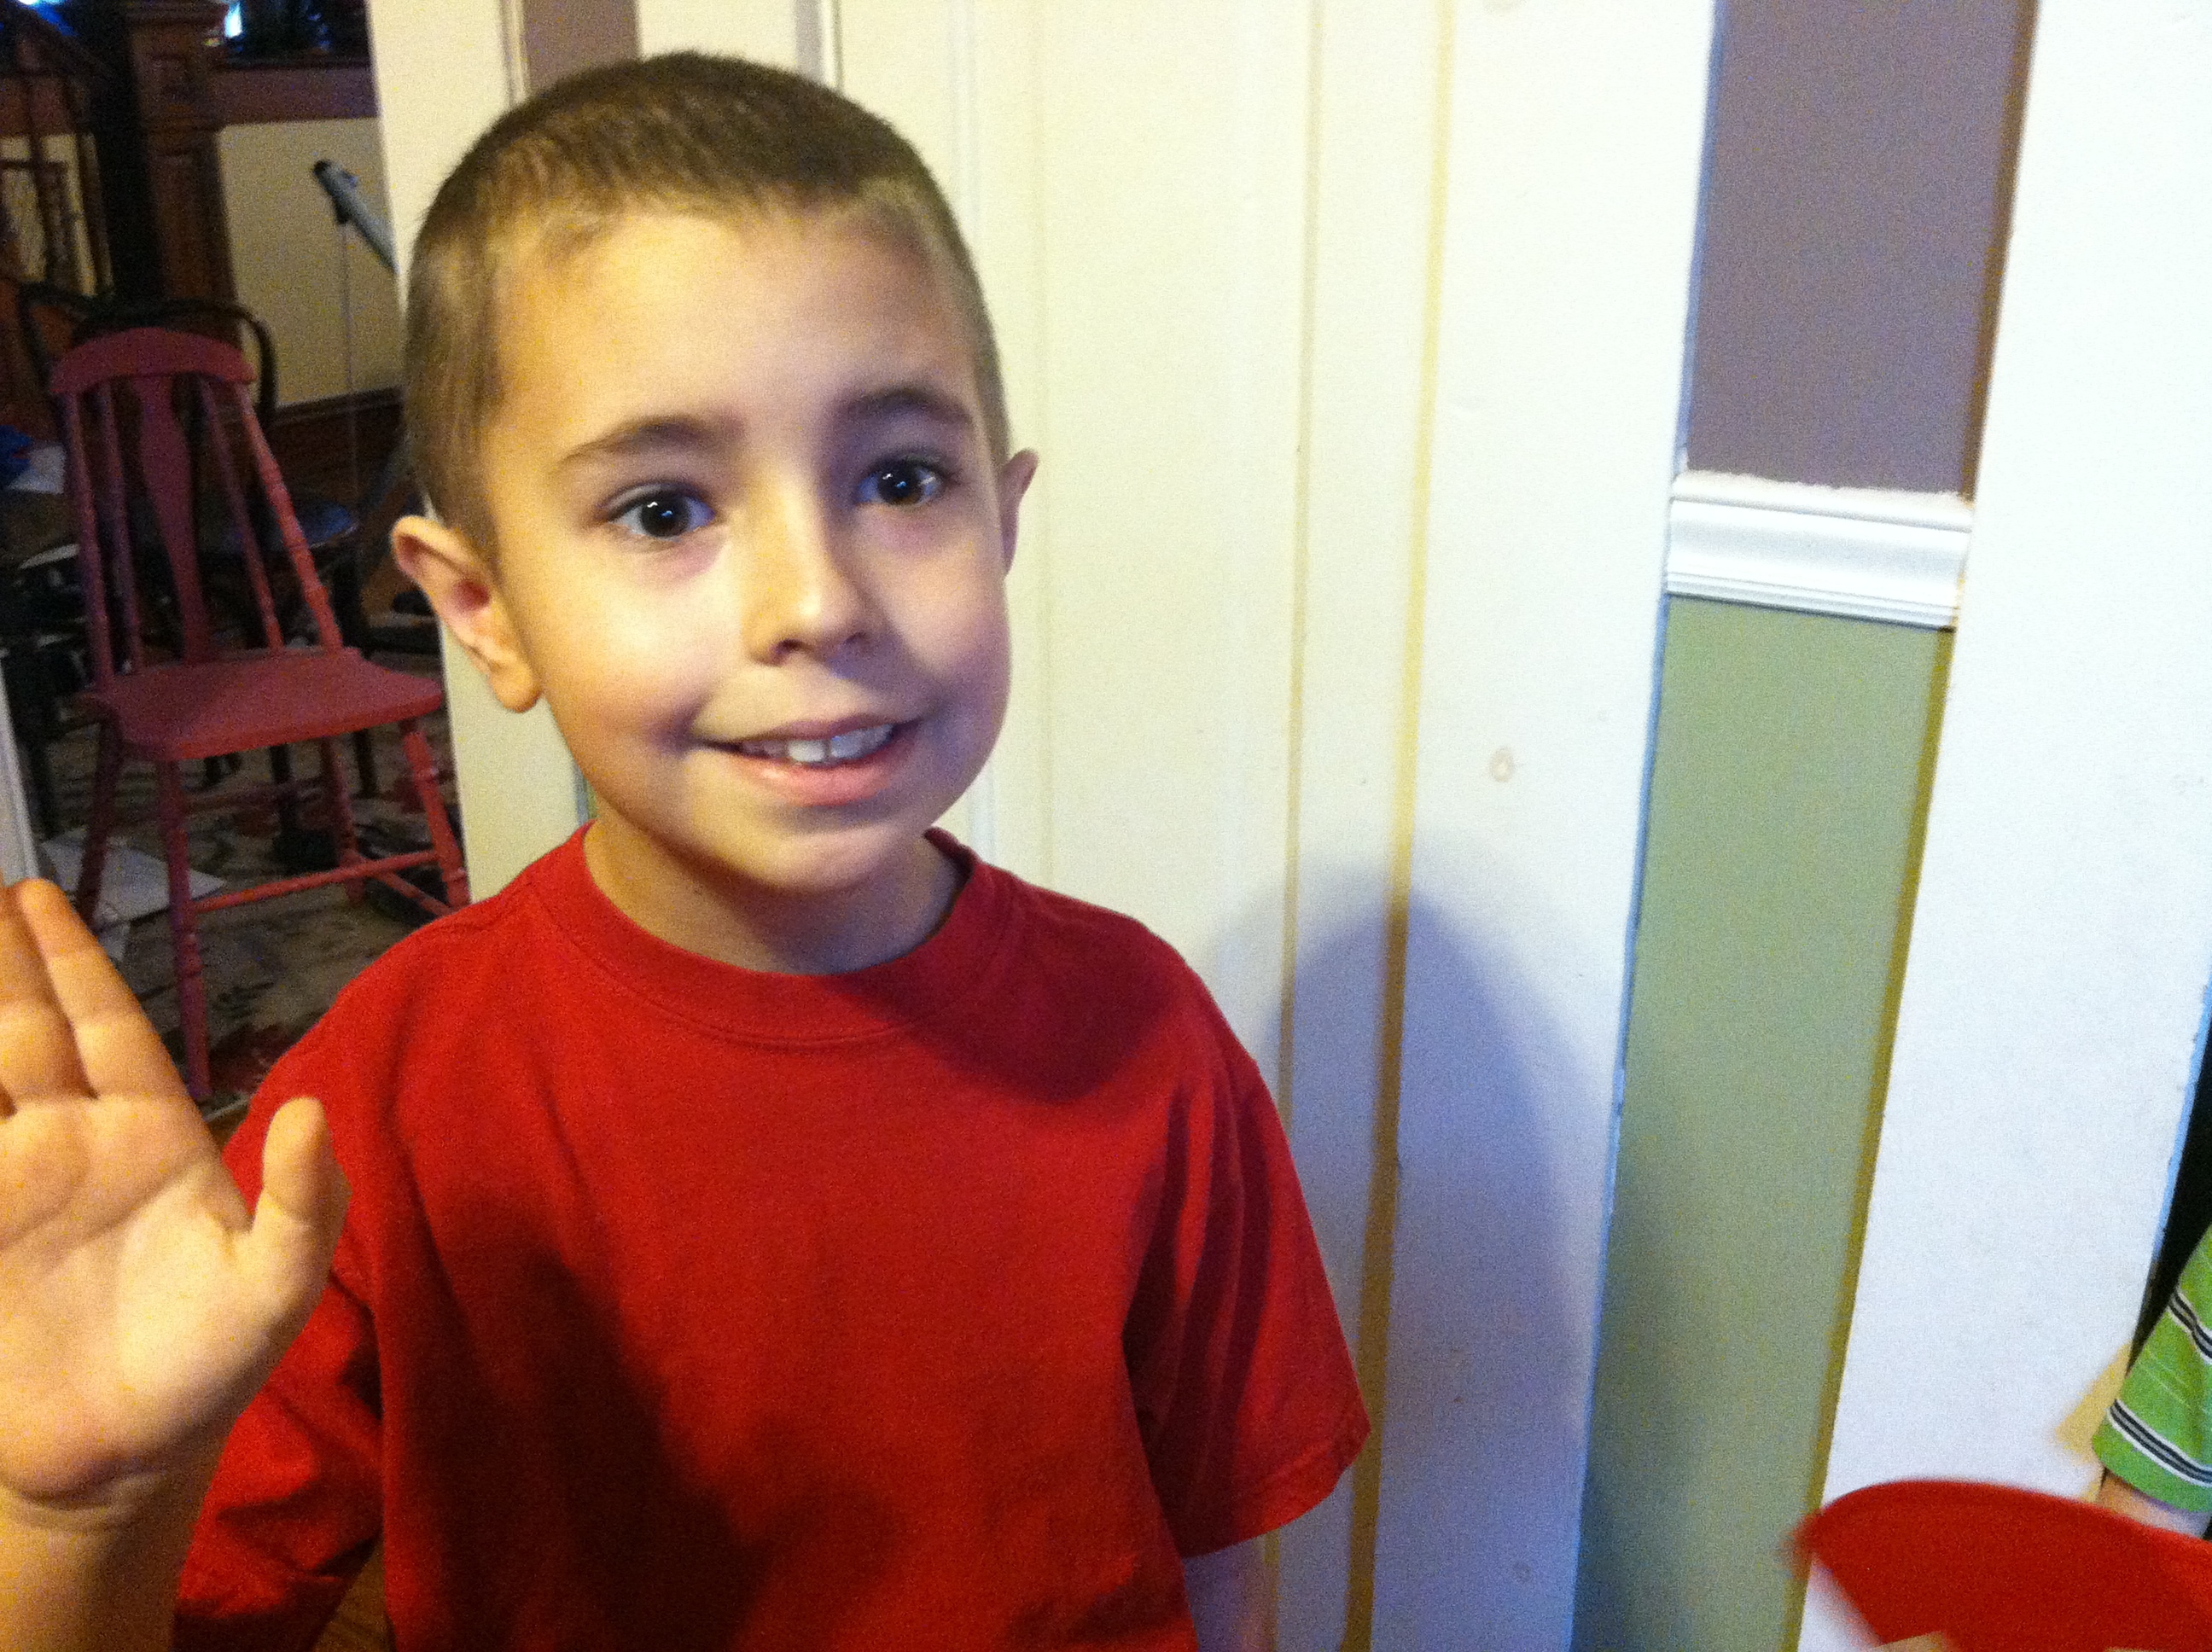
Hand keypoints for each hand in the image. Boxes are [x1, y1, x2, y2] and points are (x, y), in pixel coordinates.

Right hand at [0, 880, 346, 1519]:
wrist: (124, 1463)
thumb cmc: (214, 1367)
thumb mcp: (280, 1287)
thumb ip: (304, 1200)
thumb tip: (308, 1113)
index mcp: (151, 1138)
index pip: (106, 1026)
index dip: (71, 963)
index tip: (32, 898)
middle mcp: (75, 1148)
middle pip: (26, 1031)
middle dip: (1, 965)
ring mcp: (15, 1191)